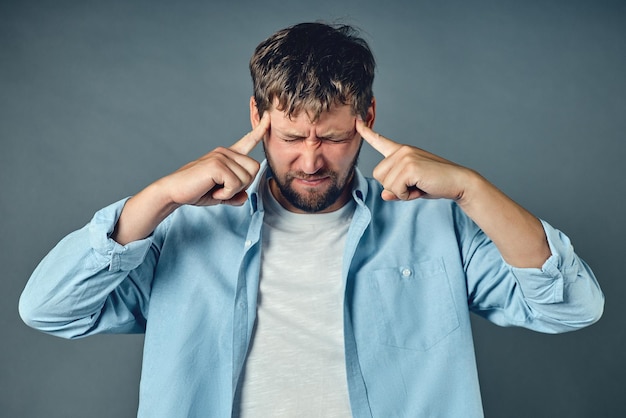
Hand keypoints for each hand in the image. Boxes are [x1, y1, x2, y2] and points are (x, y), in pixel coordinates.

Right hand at [158, 112, 269, 206]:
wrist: (174, 192)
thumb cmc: (196, 191)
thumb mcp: (221, 195)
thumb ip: (235, 195)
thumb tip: (244, 197)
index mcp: (227, 156)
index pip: (248, 140)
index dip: (260, 130)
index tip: (268, 117)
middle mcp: (225, 152)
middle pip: (255, 168)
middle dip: (243, 185)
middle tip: (223, 189)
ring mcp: (221, 156)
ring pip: (246, 178)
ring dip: (232, 191)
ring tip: (215, 189)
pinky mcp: (216, 165)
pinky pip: (235, 184)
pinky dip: (226, 194)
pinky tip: (213, 191)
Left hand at [356, 118, 473, 201]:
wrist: (459, 182)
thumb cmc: (436, 183)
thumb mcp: (411, 187)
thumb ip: (396, 189)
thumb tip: (385, 194)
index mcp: (401, 151)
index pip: (380, 140)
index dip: (366, 132)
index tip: (357, 121)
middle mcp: (401, 151)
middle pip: (378, 175)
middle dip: (394, 186)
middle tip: (415, 185)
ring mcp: (405, 157)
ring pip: (386, 184)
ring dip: (402, 192)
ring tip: (419, 185)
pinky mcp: (409, 167)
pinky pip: (396, 190)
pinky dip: (407, 195)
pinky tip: (421, 187)